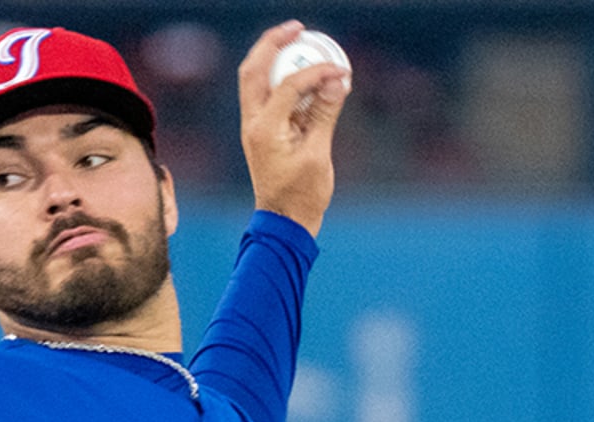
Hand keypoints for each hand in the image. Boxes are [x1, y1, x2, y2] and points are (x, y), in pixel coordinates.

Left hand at [238, 20, 351, 235]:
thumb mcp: (318, 154)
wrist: (284, 221)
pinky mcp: (264, 131)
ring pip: (255, 80)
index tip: (339, 68)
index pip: (287, 85)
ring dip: (273, 57)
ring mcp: (255, 126)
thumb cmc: (301, 195)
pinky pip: (268, 95)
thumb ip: (325, 114)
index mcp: (264, 130)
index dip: (314, 71)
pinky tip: (306, 74)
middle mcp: (253, 123)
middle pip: (253, 70)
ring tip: (299, 41)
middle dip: (273, 44)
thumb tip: (337, 79)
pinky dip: (282, 78)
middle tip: (298, 28)